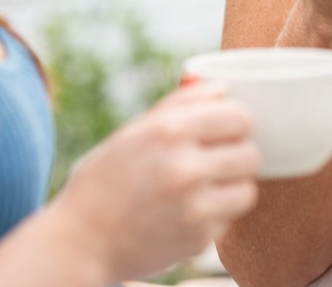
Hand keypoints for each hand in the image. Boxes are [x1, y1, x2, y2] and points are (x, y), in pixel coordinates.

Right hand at [52, 82, 259, 284]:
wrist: (82, 241)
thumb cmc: (106, 178)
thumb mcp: (135, 130)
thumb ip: (181, 105)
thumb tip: (223, 89)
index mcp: (169, 131)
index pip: (239, 117)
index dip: (236, 122)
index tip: (226, 129)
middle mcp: (186, 168)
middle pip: (250, 153)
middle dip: (237, 154)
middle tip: (217, 158)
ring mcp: (195, 207)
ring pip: (248, 189)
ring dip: (232, 186)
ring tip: (207, 185)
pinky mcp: (198, 240)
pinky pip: (229, 219)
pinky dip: (216, 214)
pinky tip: (190, 210)